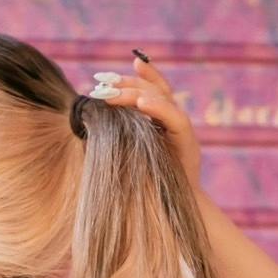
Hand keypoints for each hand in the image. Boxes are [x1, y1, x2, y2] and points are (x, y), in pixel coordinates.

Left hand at [99, 54, 202, 190]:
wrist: (176, 206)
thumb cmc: (151, 184)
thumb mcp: (131, 153)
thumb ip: (121, 133)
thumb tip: (90, 120)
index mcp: (161, 120)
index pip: (152, 88)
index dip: (137, 75)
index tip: (109, 71)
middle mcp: (173, 120)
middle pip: (154, 89)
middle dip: (127, 83)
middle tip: (101, 82)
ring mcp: (181, 128)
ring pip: (163, 98)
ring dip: (136, 93)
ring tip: (112, 93)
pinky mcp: (186, 140)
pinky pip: (174, 118)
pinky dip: (159, 108)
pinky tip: (142, 103)